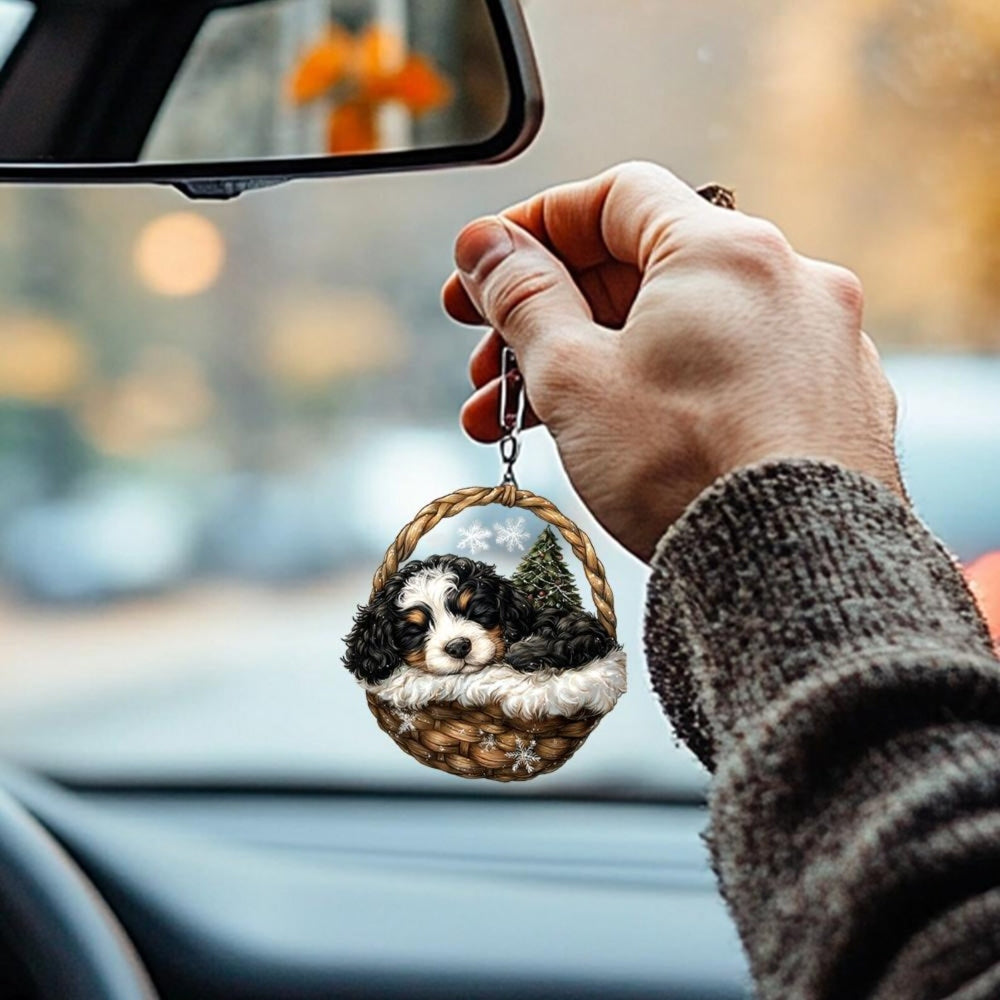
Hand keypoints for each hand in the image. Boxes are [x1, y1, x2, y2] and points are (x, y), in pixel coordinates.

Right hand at [442, 161, 900, 561]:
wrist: (794, 571)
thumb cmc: (682, 466)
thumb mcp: (574, 376)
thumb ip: (523, 297)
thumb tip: (483, 244)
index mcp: (724, 251)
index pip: (615, 198)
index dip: (537, 226)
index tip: (488, 269)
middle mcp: (787, 280)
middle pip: (644, 272)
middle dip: (551, 316)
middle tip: (489, 365)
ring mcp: (819, 344)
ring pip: (681, 332)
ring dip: (596, 366)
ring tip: (523, 422)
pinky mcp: (831, 403)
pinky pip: (728, 374)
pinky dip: (664, 390)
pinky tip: (614, 439)